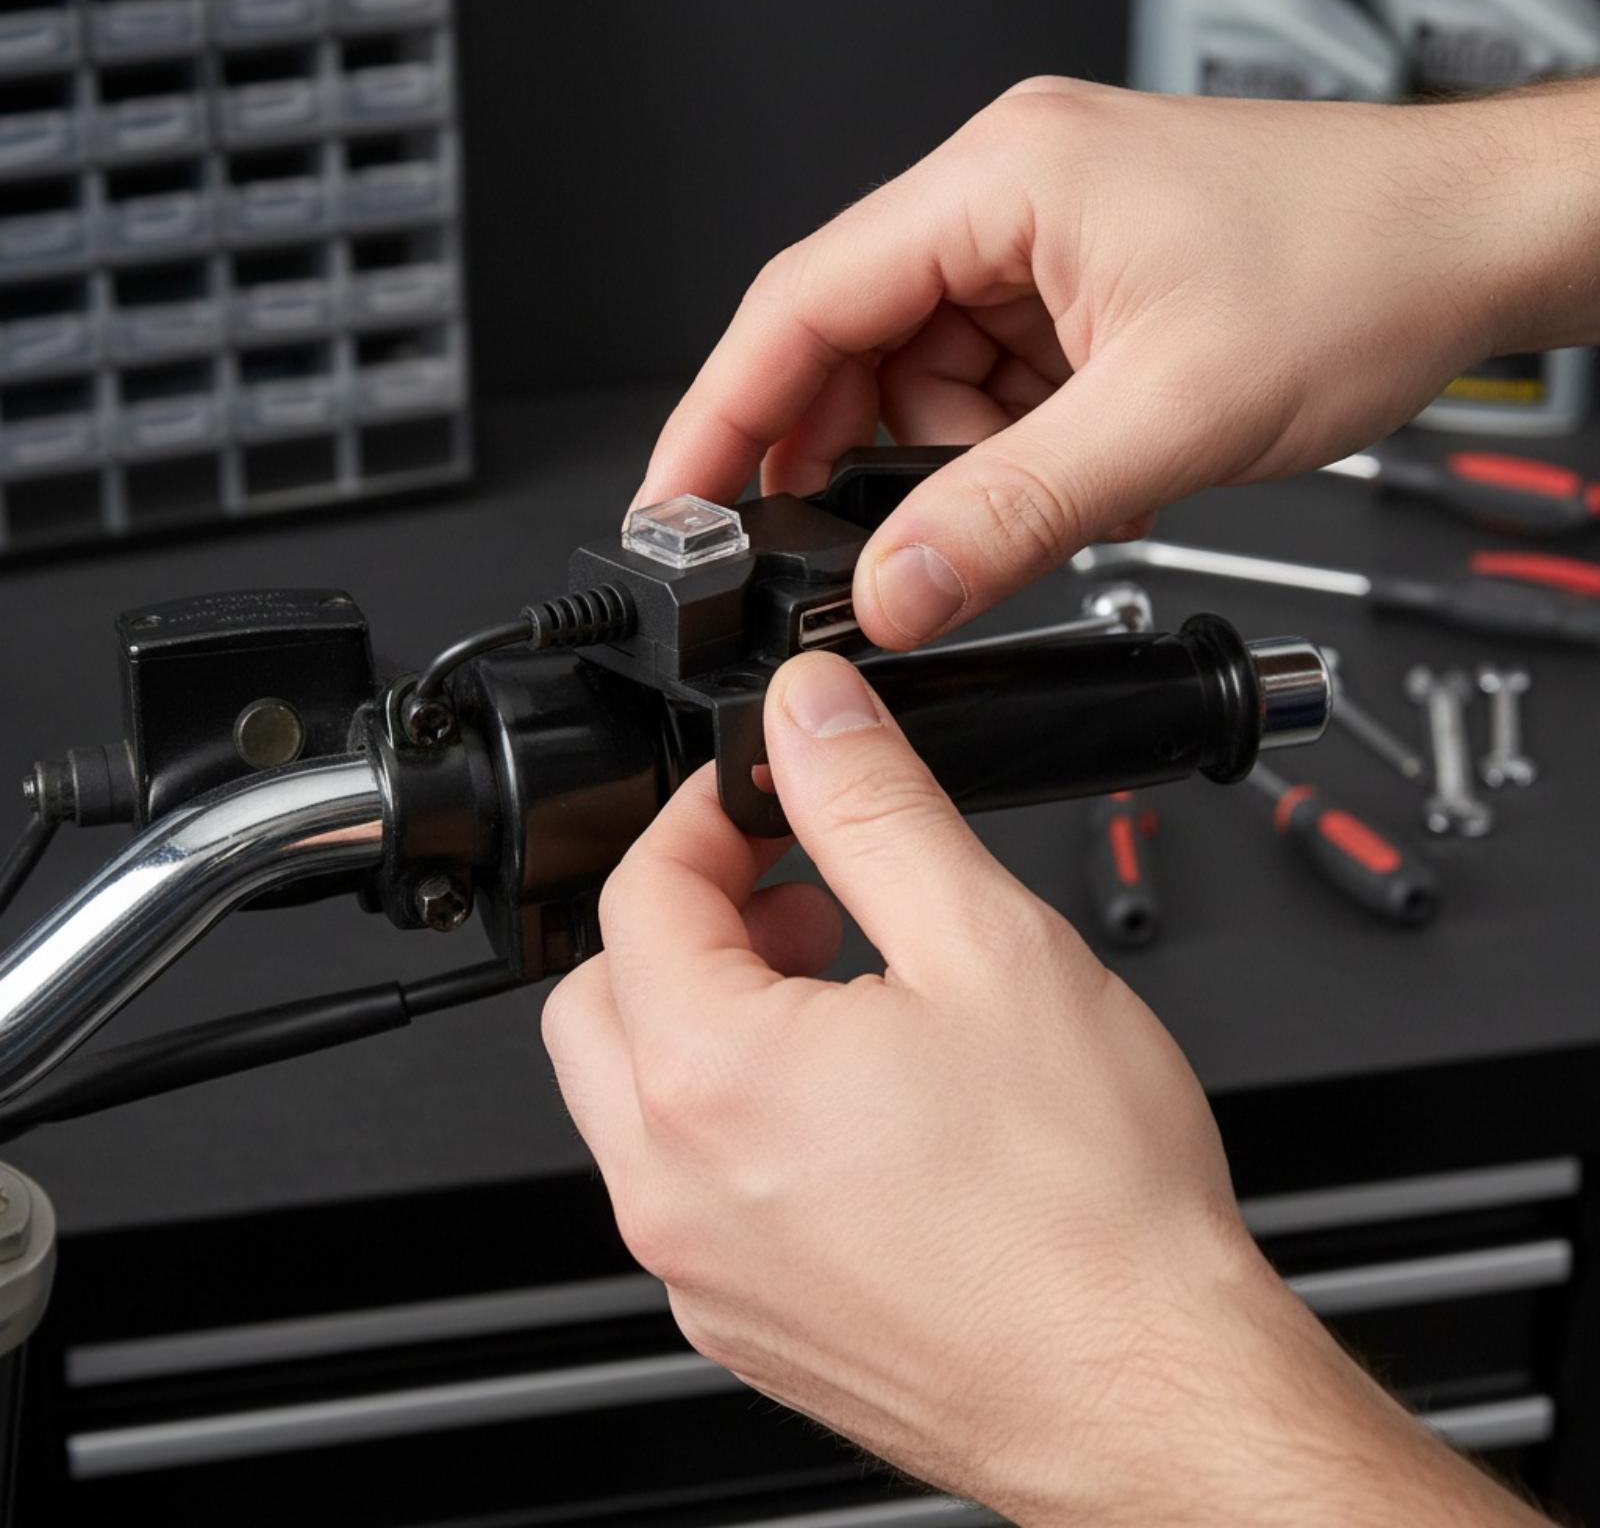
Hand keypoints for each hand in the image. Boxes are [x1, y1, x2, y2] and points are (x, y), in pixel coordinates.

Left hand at [542, 652, 1546, 1525]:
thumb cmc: (1085, 1205)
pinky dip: (732, 1112)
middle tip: (794, 894)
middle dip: (687, 916)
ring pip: (635, 1096)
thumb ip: (873, 805)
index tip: (765, 793)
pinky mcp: (745, 1318)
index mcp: (713, 1077)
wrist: (1145, 1389)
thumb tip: (811, 717)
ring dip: (707, 1013)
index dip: (702, 815)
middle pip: (604, 994)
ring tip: (837, 990)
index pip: (640, 891)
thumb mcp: (984, 942)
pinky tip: (849, 1102)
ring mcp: (701, 1266)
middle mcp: (675, 1186)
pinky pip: (687, 1185)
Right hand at [639, 77, 1599, 648]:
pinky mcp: (1073, 297)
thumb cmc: (1358, 269)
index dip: (720, 412)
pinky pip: (985, 391)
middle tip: (835, 554)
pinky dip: (993, 455)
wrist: (1474, 247)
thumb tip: (895, 590)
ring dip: (935, 467)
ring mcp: (1037, 248)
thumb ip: (1012, 514)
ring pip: (916, 381)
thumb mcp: (1168, 416)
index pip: (800, 302)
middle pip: (848, 345)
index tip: (676, 505)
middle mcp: (1002, 202)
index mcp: (999, 184)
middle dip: (835, 458)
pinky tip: (1051, 482)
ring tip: (1012, 508)